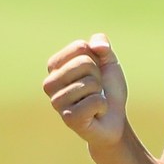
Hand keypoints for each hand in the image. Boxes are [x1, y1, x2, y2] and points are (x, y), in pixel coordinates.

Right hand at [43, 34, 127, 148]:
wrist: (114, 118)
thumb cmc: (107, 88)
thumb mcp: (108, 61)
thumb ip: (102, 45)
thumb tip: (97, 46)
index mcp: (55, 66)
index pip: (80, 47)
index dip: (96, 58)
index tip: (95, 72)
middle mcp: (49, 84)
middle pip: (84, 63)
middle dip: (98, 75)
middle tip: (96, 88)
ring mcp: (56, 102)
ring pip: (91, 83)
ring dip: (100, 92)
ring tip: (94, 100)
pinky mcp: (68, 118)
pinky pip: (95, 101)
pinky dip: (102, 106)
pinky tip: (95, 113)